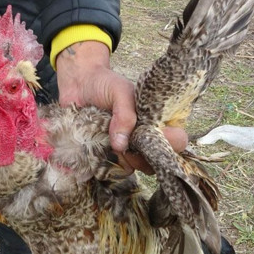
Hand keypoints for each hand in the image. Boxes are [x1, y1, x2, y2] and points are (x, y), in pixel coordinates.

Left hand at [55, 41, 186, 173]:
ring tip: (111, 144)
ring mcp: (128, 149)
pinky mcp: (108, 156)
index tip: (154, 136)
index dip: (171, 143)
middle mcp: (146, 138)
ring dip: (124, 160)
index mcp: (158, 121)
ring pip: (136, 168)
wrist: (76, 84)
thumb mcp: (120, 91)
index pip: (178, 140)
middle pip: (157, 161)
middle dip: (144, 156)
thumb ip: (125, 114)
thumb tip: (121, 145)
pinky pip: (113, 170)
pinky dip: (107, 164)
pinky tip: (98, 150)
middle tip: (129, 143)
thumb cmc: (104, 84)